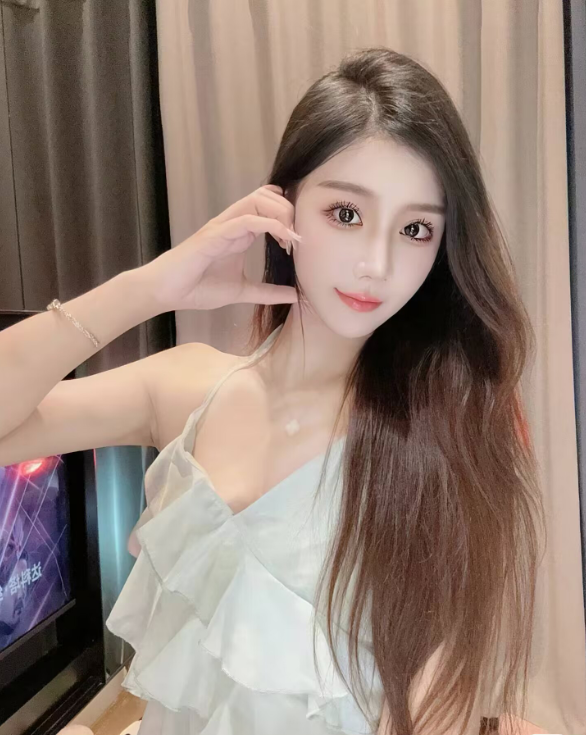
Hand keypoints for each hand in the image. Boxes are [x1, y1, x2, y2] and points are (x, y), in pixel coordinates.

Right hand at [141, 185, 300, 310]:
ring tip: (292, 237)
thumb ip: (268, 292)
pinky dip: (269, 224)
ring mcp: (223, 226)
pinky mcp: (215, 235)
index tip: (298, 242)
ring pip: (257, 200)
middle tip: (298, 238)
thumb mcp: (242, 291)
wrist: (167, 292)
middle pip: (266, 196)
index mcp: (240, 232)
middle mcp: (233, 223)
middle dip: (289, 211)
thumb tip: (295, 297)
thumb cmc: (198, 288)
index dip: (288, 217)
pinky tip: (283, 238)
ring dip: (281, 213)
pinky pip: (247, 220)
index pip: (268, 207)